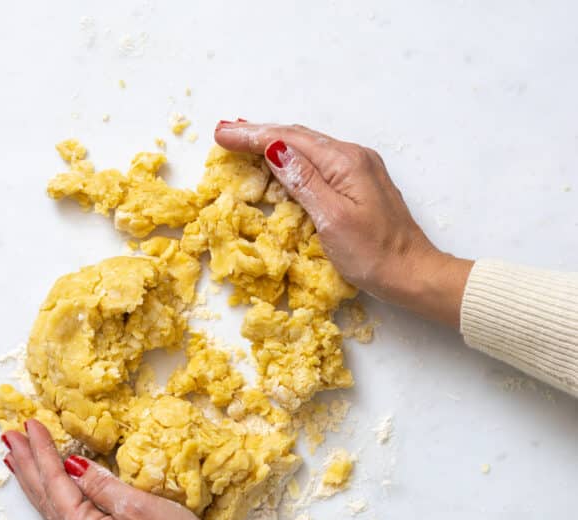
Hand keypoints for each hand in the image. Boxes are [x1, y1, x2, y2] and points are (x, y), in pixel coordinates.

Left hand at [2, 420, 272, 519]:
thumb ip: (100, 485)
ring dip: (35, 482)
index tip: (29, 424)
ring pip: (53, 510)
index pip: (56, 484)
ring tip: (17, 460)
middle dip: (27, 466)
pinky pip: (67, 518)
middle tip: (8, 437)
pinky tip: (51, 489)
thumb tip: (72, 466)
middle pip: (45, 499)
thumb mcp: (138, 507)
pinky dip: (54, 497)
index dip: (42, 452)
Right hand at [214, 120, 472, 327]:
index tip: (220, 135)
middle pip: (298, 136)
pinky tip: (280, 161)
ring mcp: (358, 170)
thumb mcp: (332, 219)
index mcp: (345, 162)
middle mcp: (353, 157)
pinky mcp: (359, 185)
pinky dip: (292, 158)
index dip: (252, 135)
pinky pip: (317, 162)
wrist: (412, 273)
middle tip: (224, 133)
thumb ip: (304, 181)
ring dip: (274, 143)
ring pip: (307, 147)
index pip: (289, 139)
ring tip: (243, 140)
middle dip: (259, 133)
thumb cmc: (373, 254)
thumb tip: (276, 149)